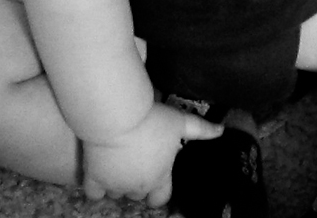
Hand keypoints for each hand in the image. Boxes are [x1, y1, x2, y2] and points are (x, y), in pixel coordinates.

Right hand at [81, 102, 223, 205]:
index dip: (159, 191)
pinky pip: (94, 193)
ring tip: (118, 164)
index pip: (161, 198)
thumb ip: (202, 129)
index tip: (156, 179)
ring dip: (117, 183)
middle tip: (137, 163)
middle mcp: (137, 187)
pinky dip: (96, 187)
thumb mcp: (181, 121)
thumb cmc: (152, 120)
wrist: (117, 117)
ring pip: (116, 193)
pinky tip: (98, 174)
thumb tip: (222, 130)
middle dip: (137, 183)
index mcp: (159, 177)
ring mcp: (114, 184)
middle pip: (138, 195)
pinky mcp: (94, 178)